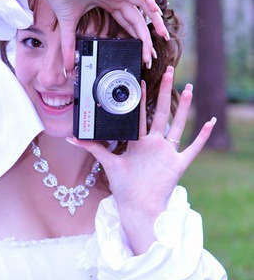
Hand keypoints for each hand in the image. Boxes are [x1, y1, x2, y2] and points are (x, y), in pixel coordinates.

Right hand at [42, 0, 168, 69]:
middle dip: (147, 37)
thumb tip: (67, 68)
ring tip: (163, 34)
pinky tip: (155, 10)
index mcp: (107, 4)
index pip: (128, 23)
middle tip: (152, 54)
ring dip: (154, 19)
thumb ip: (69, 47)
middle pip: (138, 18)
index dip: (137, 37)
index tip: (143, 53)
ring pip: (143, 4)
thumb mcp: (67, 29)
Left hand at [67, 66, 215, 253]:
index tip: (140, 80)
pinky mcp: (178, 164)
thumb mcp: (107, 163)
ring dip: (184, 107)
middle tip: (170, 71)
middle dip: (165, 92)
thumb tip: (68, 137)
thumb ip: (91, 147)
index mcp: (139, 142)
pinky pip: (193, 148)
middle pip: (161, 112)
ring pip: (178, 124)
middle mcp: (154, 144)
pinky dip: (202, 136)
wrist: (137, 207)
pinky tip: (209, 122)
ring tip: (189, 87)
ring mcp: (167, 152)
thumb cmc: (123, 188)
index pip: (140, 114)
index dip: (141, 98)